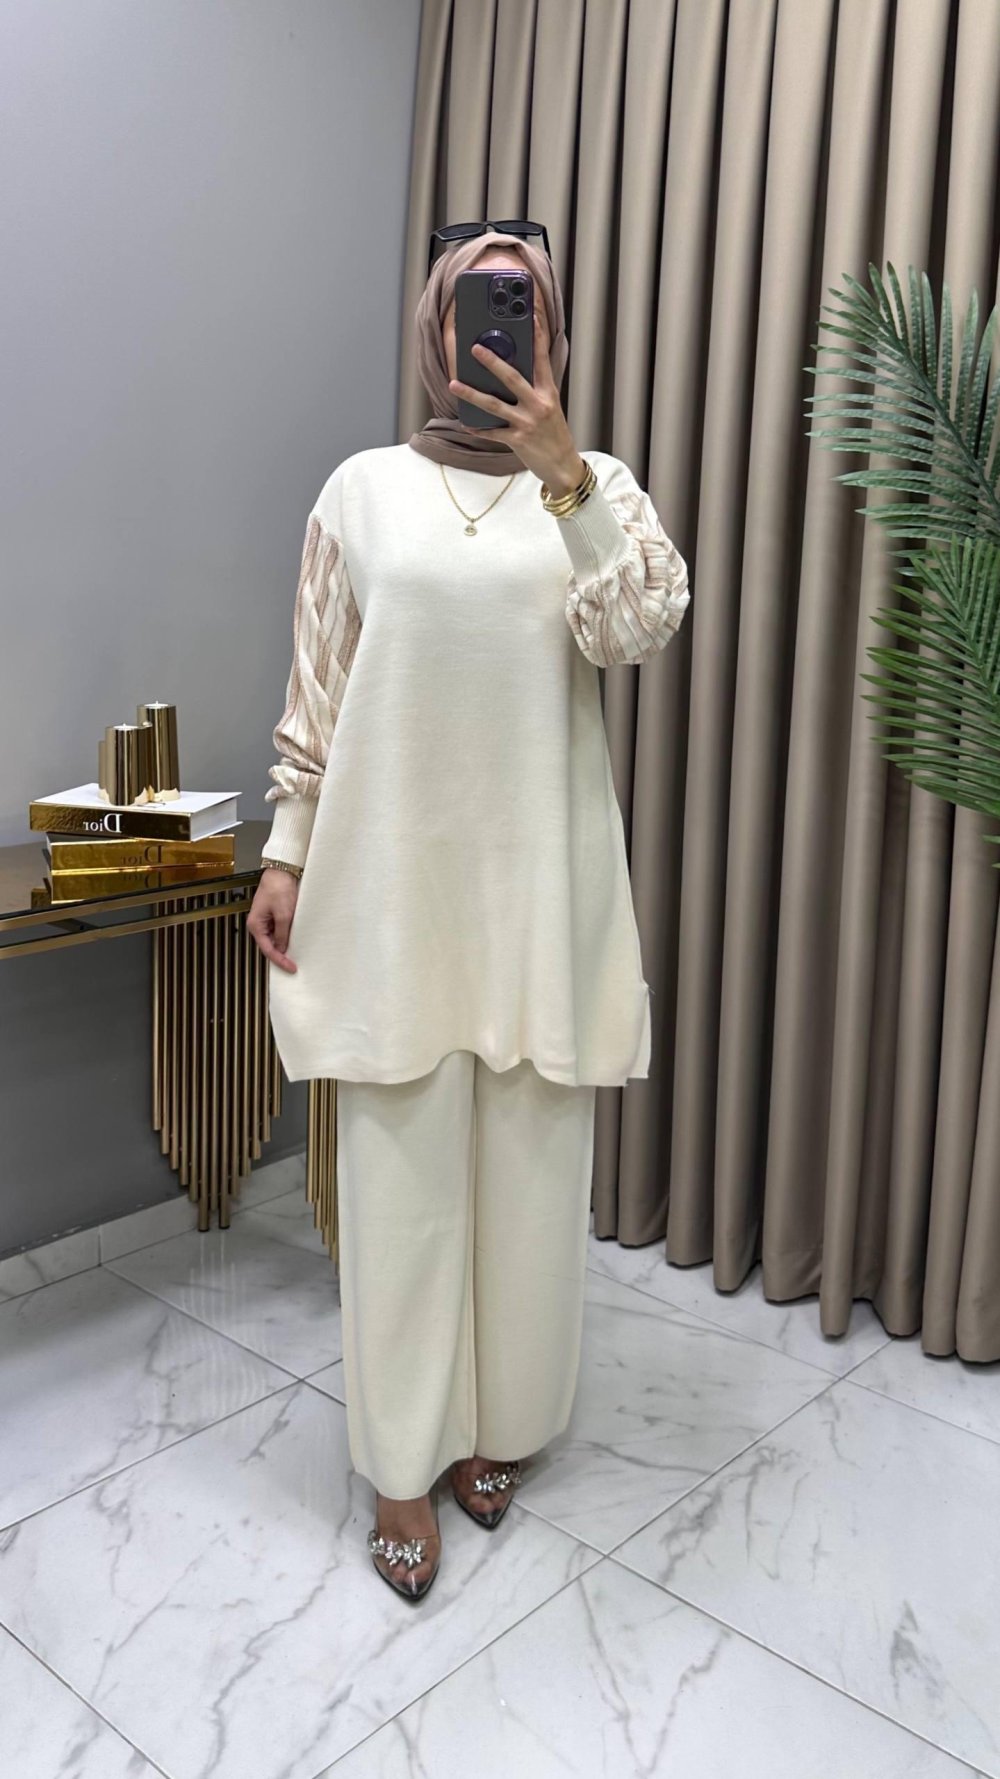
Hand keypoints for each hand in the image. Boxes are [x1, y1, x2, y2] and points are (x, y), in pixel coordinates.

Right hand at [248, 868, 298, 971]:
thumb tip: (282, 948)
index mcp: (255, 925)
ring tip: (297, 952)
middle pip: (270, 945)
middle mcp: (258, 923)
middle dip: (282, 954)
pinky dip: (287, 935)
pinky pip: (279, 929)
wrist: (281, 871)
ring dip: (285, 944)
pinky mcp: (273, 914)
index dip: (280, 960)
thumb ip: (283, 934)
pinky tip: (296, 938)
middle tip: (294, 963)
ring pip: (275, 938)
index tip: (290, 967)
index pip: (267, 949)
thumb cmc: (278, 888)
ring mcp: (265, 919)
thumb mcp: (284, 915)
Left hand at [448, 310, 585, 493]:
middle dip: (492, 362)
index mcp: (548, 393)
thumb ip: (535, 391)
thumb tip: (510, 374)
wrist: (563, 467)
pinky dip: (477, 428)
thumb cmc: (554, 435)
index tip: (531, 315)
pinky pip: (492, 432)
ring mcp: (527, 423)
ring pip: (494, 405)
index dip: (537, 336)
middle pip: (512, 378)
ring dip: (471, 394)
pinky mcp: (518, 440)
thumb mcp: (550, 408)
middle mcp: (538, 405)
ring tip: (454, 384)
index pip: (542, 359)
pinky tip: (464, 423)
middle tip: (474, 348)